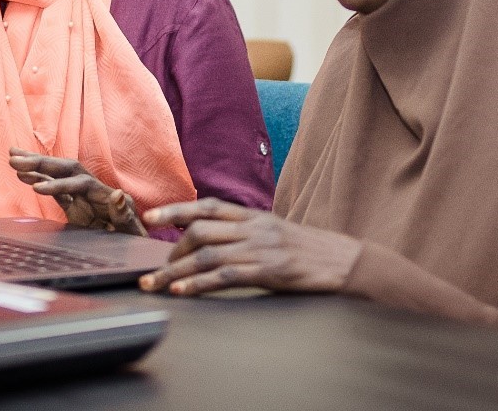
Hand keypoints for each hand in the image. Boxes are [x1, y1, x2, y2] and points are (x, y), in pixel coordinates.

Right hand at [8, 148, 145, 235]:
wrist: (133, 249)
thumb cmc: (134, 240)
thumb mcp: (132, 230)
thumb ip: (123, 213)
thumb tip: (117, 194)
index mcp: (105, 195)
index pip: (80, 184)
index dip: (60, 186)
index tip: (39, 189)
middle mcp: (93, 190)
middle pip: (65, 170)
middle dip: (41, 164)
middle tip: (16, 158)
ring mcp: (83, 197)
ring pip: (57, 175)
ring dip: (36, 166)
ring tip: (12, 158)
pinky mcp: (75, 207)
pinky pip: (55, 191)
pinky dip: (39, 181)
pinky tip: (22, 176)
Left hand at [139, 198, 362, 295]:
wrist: (346, 262)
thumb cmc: (310, 251)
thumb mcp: (276, 232)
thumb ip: (247, 232)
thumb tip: (214, 239)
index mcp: (255, 216)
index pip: (208, 206)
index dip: (176, 209)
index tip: (151, 217)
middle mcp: (253, 227)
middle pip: (200, 230)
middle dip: (171, 250)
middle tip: (155, 270)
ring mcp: (260, 248)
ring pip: (206, 254)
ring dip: (174, 270)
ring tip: (154, 285)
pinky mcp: (268, 271)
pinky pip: (225, 276)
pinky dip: (198, 284)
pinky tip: (181, 291)